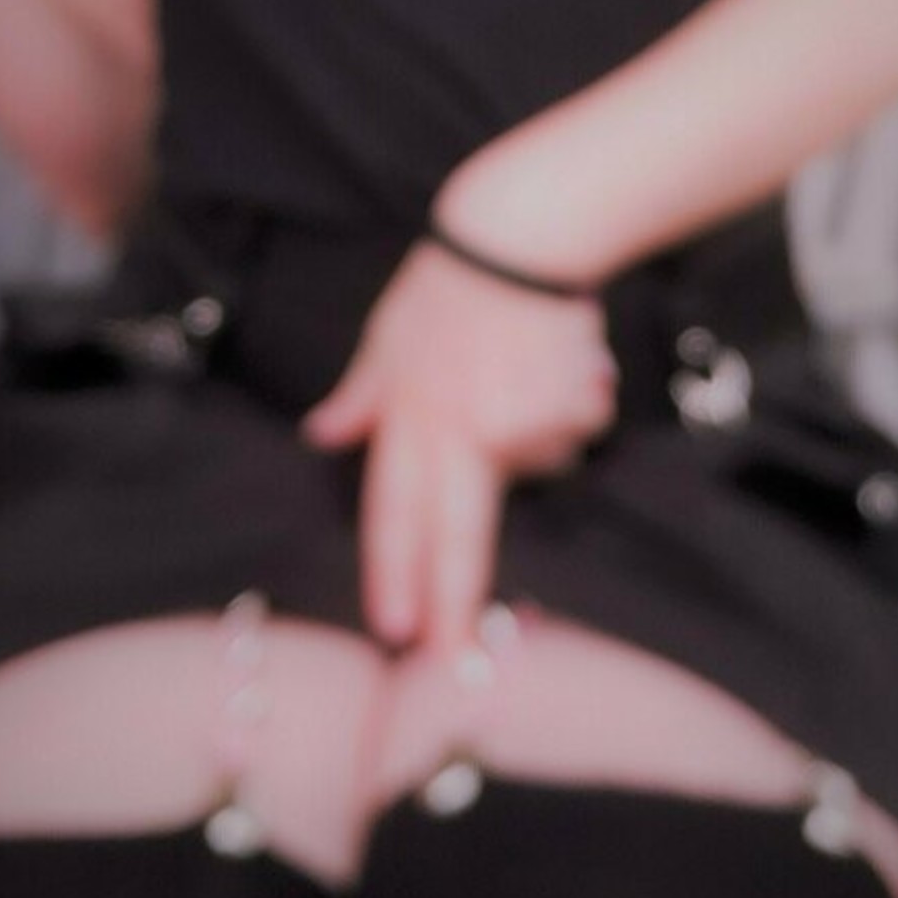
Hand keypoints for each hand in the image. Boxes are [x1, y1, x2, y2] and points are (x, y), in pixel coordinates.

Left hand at [299, 238, 618, 655]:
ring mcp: (514, 419)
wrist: (519, 234)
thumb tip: (321, 434)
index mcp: (409, 416)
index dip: (394, 573)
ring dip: (539, 433)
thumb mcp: (387, 335)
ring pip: (536, 462)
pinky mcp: (565, 403)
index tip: (394, 630)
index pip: (394, 510)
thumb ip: (361, 396)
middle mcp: (459, 428)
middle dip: (453, 602)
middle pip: (457, 531)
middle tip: (452, 663)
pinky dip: (576, 401)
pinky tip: (562, 357)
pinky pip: (576, 427)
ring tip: (527, 368)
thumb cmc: (449, 283)